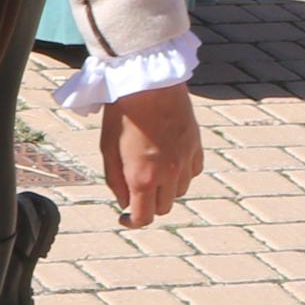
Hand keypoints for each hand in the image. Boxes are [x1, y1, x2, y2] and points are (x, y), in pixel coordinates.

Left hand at [101, 85, 203, 226]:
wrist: (148, 82)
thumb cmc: (123, 113)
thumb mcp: (108, 148)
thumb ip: (115, 181)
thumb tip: (124, 202)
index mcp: (143, 178)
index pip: (144, 218)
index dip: (132, 222)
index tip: (125, 217)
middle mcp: (168, 174)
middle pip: (164, 208)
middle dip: (148, 204)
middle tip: (136, 189)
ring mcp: (185, 161)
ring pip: (180, 191)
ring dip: (166, 189)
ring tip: (152, 169)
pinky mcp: (196, 147)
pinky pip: (193, 172)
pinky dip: (182, 173)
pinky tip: (170, 159)